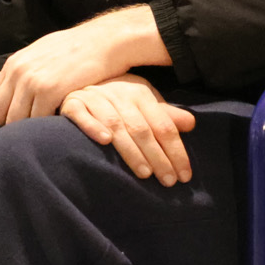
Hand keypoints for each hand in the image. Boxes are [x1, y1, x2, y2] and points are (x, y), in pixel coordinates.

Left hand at [0, 5, 169, 125]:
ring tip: (46, 126)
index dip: (4, 114)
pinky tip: (59, 121)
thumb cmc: (74, 50)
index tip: (22, 118)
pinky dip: (47, 125)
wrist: (104, 41)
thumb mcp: (37, 54)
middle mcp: (17, 72)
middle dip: (12, 125)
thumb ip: (11, 72)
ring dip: (30, 128)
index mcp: (13, 64)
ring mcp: (32, 81)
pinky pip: (37, 120)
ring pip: (16, 121)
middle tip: (34, 127)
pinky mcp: (50, 90)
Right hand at [63, 75, 196, 185]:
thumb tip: (192, 124)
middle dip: (157, 157)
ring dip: (130, 149)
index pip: (163, 125)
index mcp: (140, 94)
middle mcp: (119, 94)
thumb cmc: (117, 101)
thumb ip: (165, 117)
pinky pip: (81, 114)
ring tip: (144, 173)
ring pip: (116, 125)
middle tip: (168, 181)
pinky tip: (105, 141)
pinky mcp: (73, 103)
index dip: (176, 150)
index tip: (184, 175)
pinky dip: (93, 126)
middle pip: (142, 128)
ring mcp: (95, 98)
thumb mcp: (143, 105)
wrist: (79, 83)